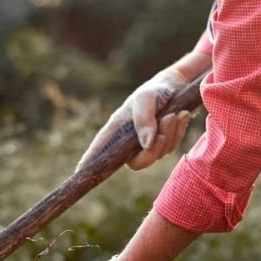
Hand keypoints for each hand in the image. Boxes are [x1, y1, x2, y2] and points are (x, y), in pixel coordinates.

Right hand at [77, 52, 210, 171]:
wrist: (177, 86)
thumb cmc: (155, 90)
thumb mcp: (146, 98)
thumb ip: (144, 119)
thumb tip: (147, 144)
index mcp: (118, 128)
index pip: (100, 150)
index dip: (90, 162)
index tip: (79, 173)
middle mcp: (130, 140)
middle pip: (137, 163)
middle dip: (154, 149)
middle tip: (166, 125)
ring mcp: (148, 144)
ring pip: (159, 154)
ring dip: (170, 133)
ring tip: (174, 113)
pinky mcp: (164, 143)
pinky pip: (173, 146)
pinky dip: (179, 131)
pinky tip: (182, 115)